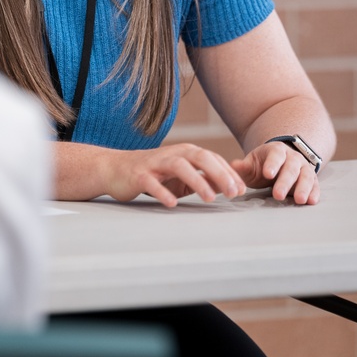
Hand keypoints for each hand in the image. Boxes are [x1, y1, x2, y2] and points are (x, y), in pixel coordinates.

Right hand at [101, 143, 246, 208]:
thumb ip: (202, 178)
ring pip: (179, 166)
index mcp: (184, 153)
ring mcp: (155, 164)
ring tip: (209, 198)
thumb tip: (228, 186)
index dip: (228, 173)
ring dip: (196, 181)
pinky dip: (163, 192)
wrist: (115, 168)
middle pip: (199, 158)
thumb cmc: (152, 173)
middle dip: (219, 174)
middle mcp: (172, 154)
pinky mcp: (138, 175)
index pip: (211, 159)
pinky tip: (172, 203)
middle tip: (233, 193)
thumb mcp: (180, 175)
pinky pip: (152, 183)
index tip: (241, 190)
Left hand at [231, 141, 319, 204]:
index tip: (267, 174)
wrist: (280, 162)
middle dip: (285, 182)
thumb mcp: (251, 164)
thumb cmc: (262, 165)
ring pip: (306, 176)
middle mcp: (293, 157)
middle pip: (290, 168)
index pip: (275, 156)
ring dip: (303, 188)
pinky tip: (311, 201)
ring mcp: (304, 167)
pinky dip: (314, 193)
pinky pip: (315, 184)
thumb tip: (233, 165)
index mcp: (276, 150)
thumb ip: (243, 167)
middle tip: (278, 195)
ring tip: (299, 200)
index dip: (272, 164)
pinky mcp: (311, 178)